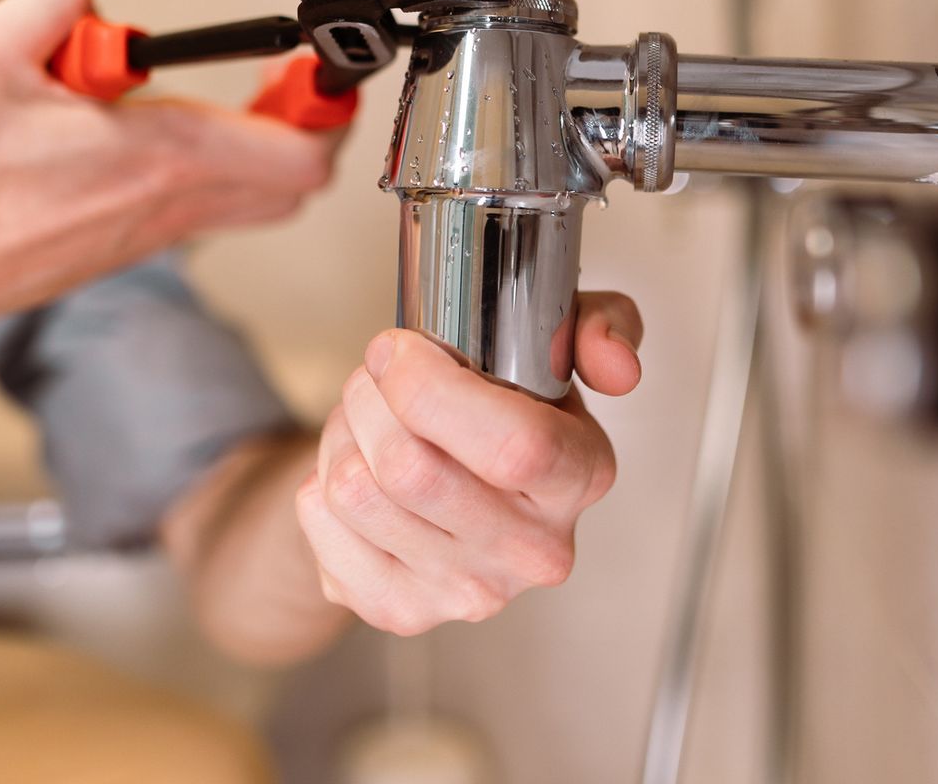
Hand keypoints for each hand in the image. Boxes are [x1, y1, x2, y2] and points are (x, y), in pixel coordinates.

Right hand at [0, 0, 337, 332]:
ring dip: (264, 148)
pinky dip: (216, 169)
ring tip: (237, 100)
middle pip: (297, 182)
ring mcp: (160, 231)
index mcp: (160, 156)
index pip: (299, 152)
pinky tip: (165, 131)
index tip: (320, 72)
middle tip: (284, 83)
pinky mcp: (137, 244)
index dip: (328, 110)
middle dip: (307, 127)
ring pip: (258, 200)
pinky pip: (212, 208)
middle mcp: (173, 202)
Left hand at [297, 292, 642, 634]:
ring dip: (342, 434)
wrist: (445, 489)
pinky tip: (356, 470)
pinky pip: (322, 522)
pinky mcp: (401, 610)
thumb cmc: (500, 412)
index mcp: (580, 476)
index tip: (399, 350)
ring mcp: (467, 590)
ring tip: (366, 421)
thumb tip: (618, 367)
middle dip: (370, 397)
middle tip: (374, 375)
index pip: (514, 445)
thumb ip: (599, 328)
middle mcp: (534, 548)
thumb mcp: (555, 347)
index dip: (433, 388)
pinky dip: (319, 479)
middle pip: (414, 469)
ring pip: (357, 492)